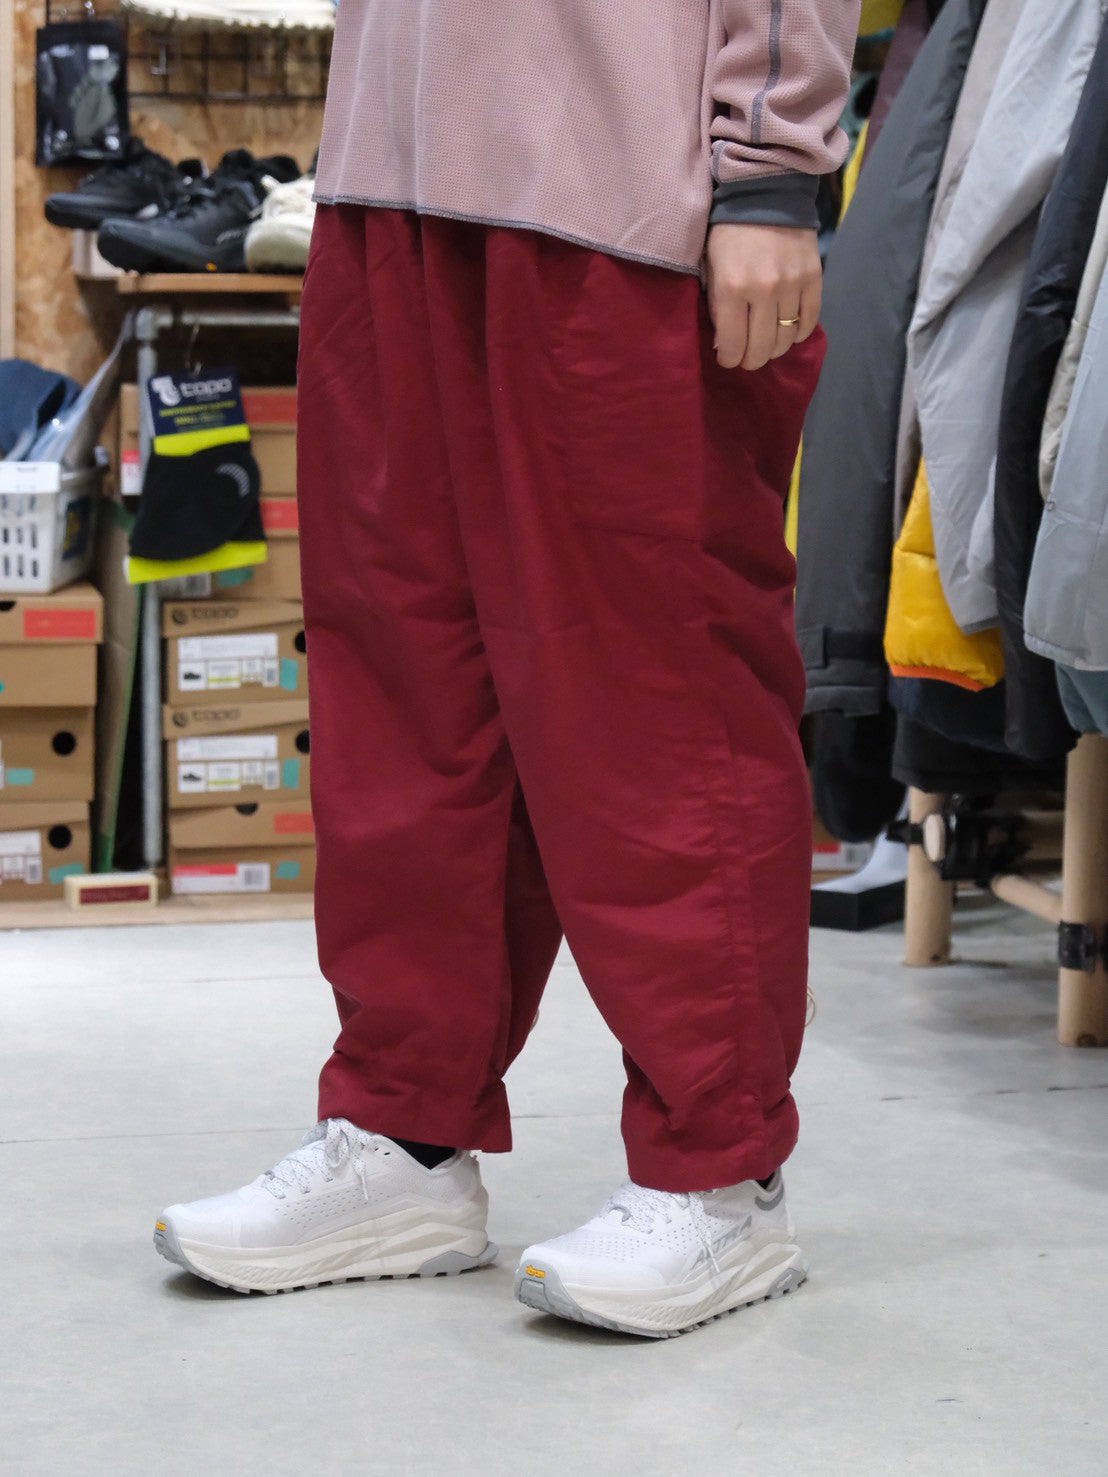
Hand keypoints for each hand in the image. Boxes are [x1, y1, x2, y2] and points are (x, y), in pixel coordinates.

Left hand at [706, 223, 821, 371]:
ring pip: (786, 338)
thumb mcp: (711, 268)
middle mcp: (764, 290)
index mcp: (732, 287)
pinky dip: (799, 332)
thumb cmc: (729, 233)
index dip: (729, 359)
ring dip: (775, 348)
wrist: (765, 194)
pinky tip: (789, 330)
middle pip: (762, 348)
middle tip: (747, 357)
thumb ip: (717, 306)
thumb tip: (725, 344)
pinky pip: (809, 320)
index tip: (728, 359)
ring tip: (767, 344)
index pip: (733, 345)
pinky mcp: (813, 277)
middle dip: (752, 360)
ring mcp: (792, 284)